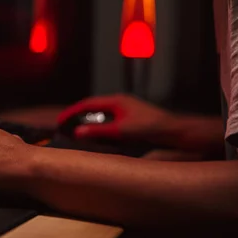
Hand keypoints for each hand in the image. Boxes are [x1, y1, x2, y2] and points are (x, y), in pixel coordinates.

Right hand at [58, 94, 173, 144]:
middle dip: (78, 117)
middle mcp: (120, 103)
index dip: (72, 112)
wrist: (176, 132)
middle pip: (93, 108)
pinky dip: (100, 128)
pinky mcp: (132, 120)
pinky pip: (110, 121)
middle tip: (65, 127)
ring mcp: (127, 111)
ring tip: (78, 132)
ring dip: (89, 123)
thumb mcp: (122, 131)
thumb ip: (99, 131)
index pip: (88, 104)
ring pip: (102, 115)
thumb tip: (77, 132)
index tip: (60, 121)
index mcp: (116, 100)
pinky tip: (98, 137)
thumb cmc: (152, 128)